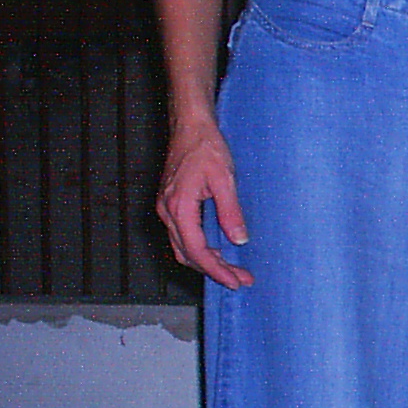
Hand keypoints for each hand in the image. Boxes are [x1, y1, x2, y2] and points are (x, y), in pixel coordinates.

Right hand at [156, 117, 252, 289]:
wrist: (190, 126)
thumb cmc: (206, 147)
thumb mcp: (224, 179)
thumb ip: (230, 212)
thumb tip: (239, 239)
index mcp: (178, 207)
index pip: (197, 251)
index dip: (216, 270)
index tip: (235, 281)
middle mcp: (167, 211)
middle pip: (187, 254)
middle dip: (214, 270)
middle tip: (240, 279)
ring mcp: (167, 208)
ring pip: (183, 247)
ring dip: (207, 261)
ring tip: (233, 270)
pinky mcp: (171, 203)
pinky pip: (182, 235)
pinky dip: (199, 248)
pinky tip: (218, 250)